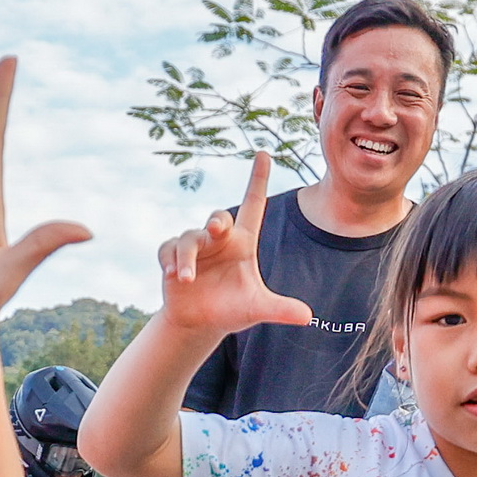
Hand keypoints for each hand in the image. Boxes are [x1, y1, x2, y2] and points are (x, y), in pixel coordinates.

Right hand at [153, 152, 313, 340]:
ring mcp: (195, 247)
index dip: (257, 180)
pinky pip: (168, 249)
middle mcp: (219, 240)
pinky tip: (173, 276)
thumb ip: (280, 309)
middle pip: (218, 219)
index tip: (264, 153)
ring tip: (186, 279)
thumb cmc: (232, 309)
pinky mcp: (172, 256)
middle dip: (216, 222)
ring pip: (189, 238)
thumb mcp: (256, 308)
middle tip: (216, 230)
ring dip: (186, 257)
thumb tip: (307, 317)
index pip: (252, 205)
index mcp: (243, 242)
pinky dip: (170, 260)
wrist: (200, 323)